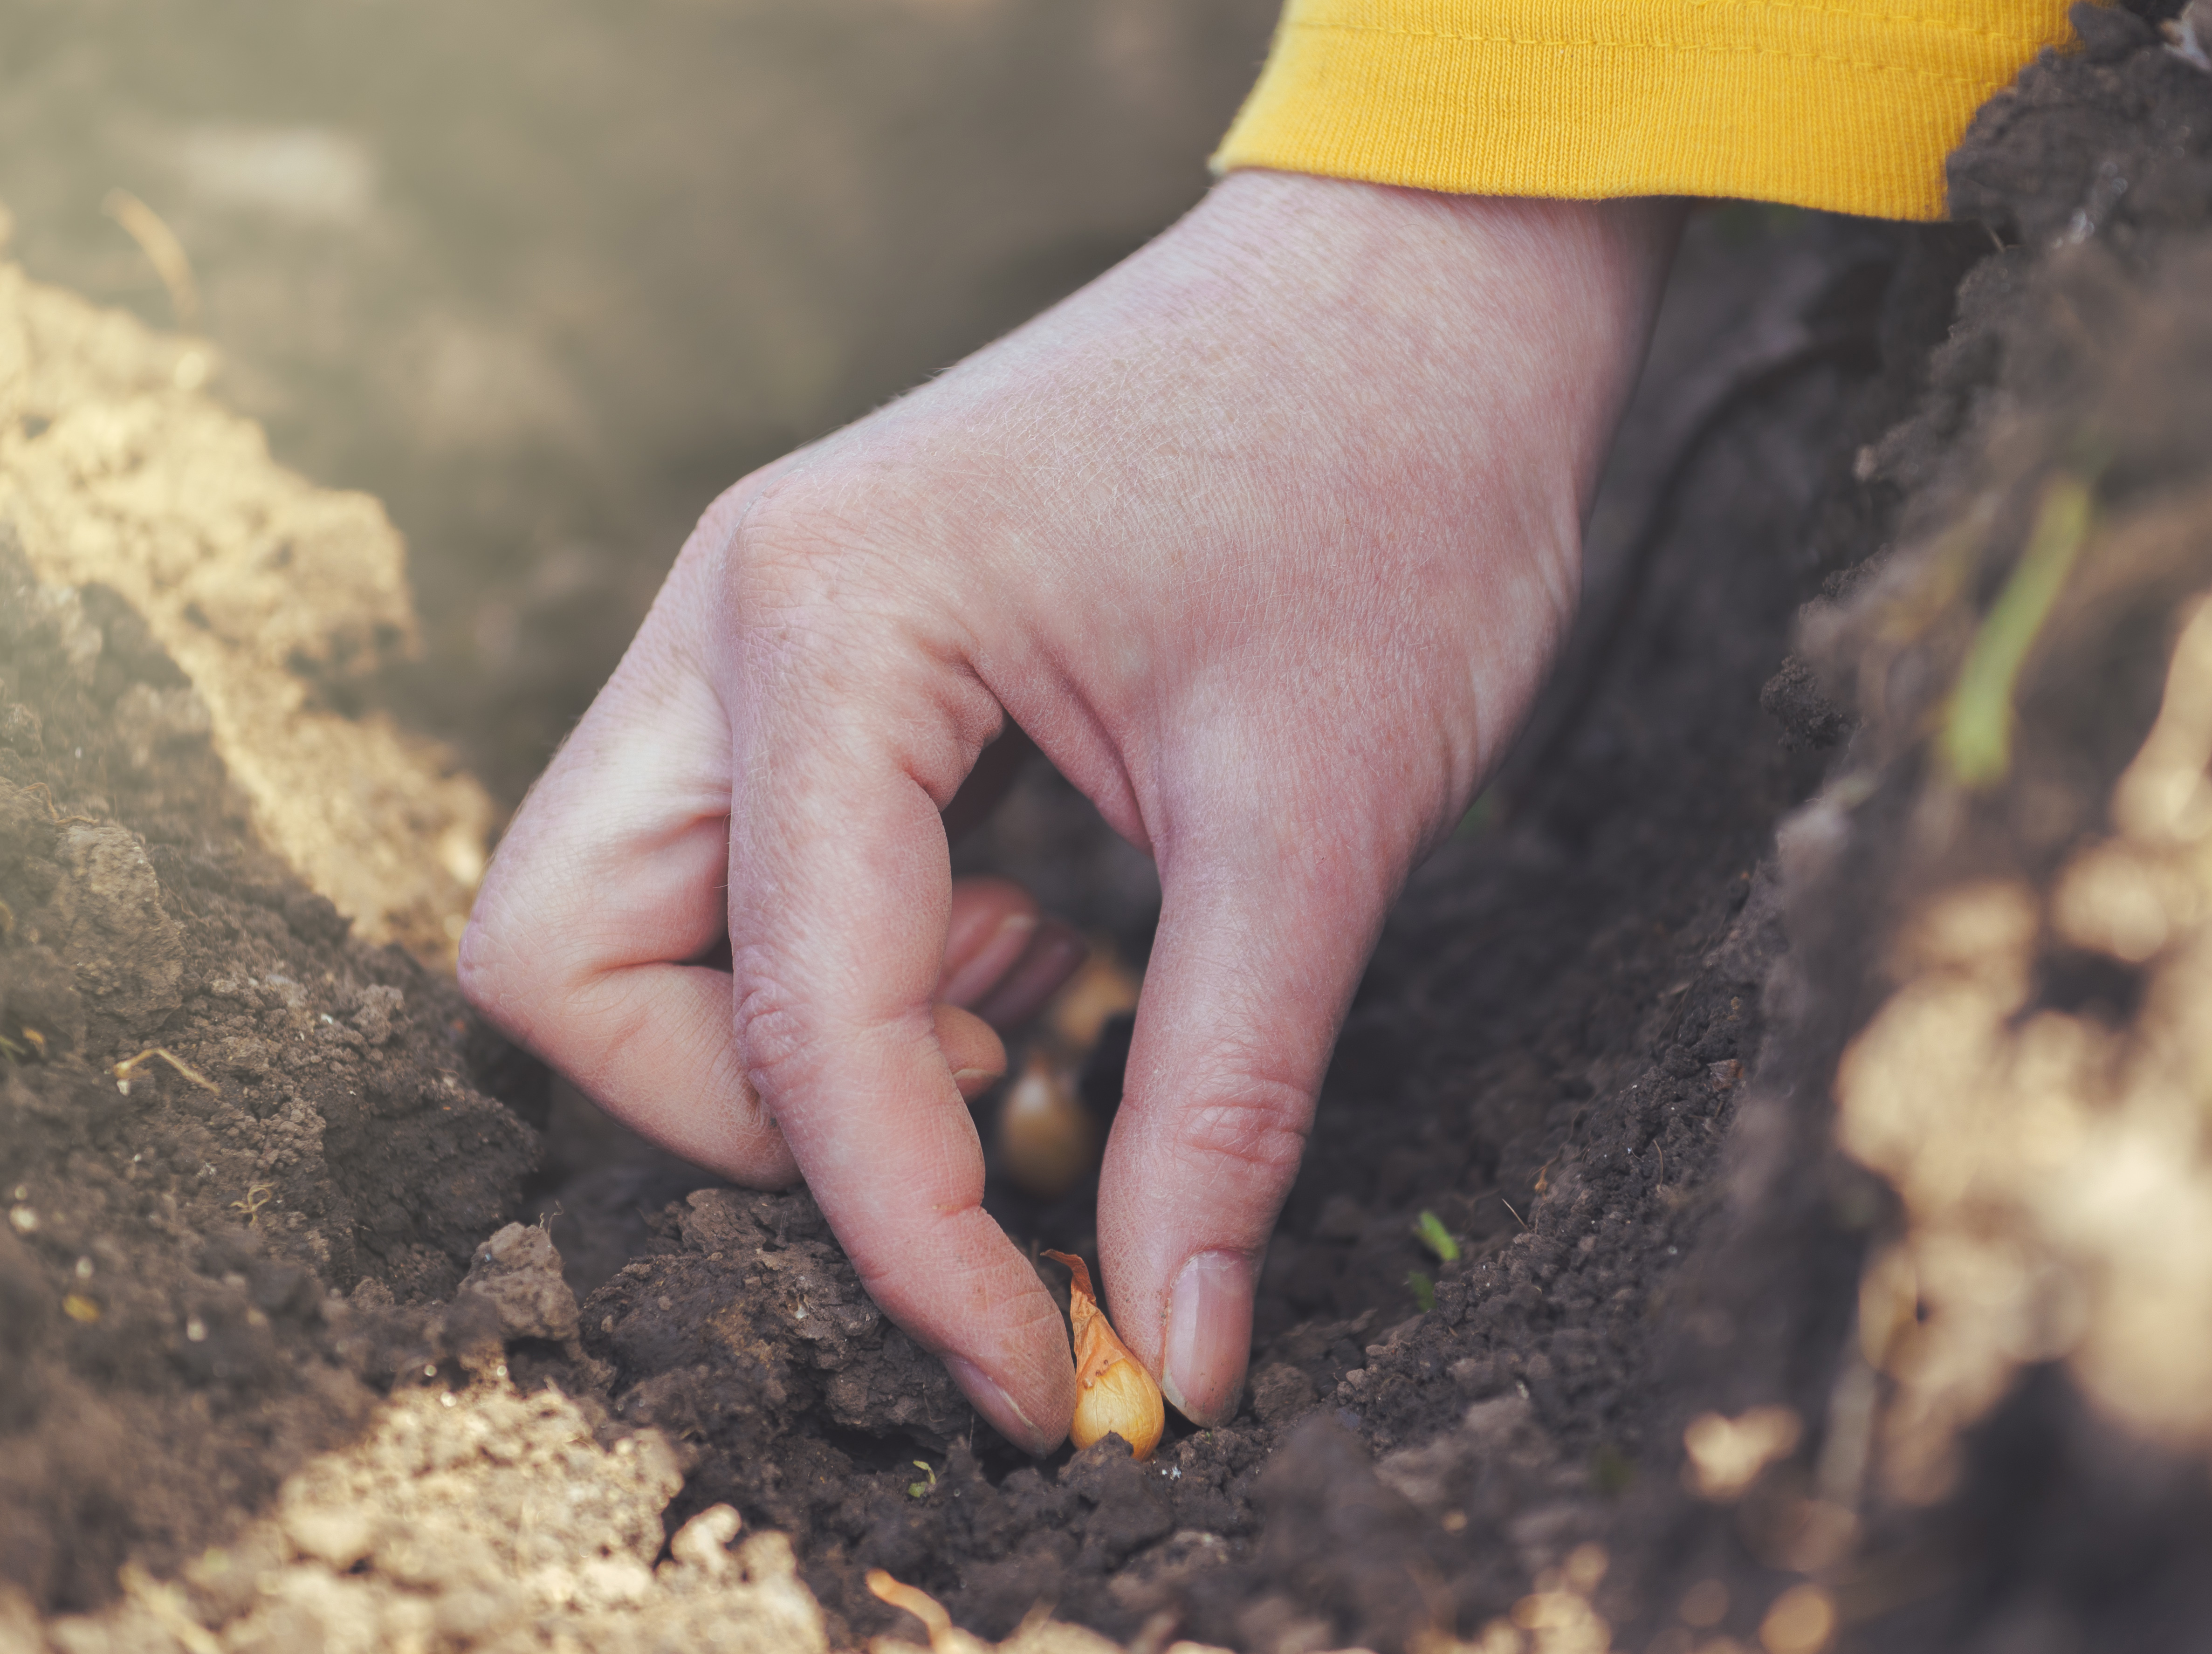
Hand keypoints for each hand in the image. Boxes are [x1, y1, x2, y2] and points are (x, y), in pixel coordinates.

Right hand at [458, 171, 1680, 1448]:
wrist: (1432, 281)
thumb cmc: (1396, 486)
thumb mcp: (1318, 821)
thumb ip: (1221, 1097)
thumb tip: (1177, 1347)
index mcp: (830, 625)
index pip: (795, 1026)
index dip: (907, 1243)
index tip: (1046, 1373)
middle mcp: (743, 613)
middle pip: (571, 958)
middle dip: (750, 1121)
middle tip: (979, 1137)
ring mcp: (770, 621)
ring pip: (630, 914)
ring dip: (805, 1038)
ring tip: (1035, 1009)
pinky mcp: (836, 650)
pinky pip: (751, 864)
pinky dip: (865, 961)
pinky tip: (1035, 939)